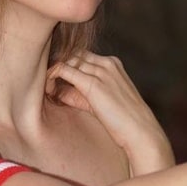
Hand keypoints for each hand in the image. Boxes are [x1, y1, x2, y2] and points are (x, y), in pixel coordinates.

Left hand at [46, 52, 174, 173]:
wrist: (140, 131)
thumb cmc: (123, 121)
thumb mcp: (102, 101)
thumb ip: (81, 93)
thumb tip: (57, 91)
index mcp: (112, 63)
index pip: (82, 55)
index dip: (67, 65)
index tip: (56, 79)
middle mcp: (107, 63)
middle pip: (73, 54)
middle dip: (59, 65)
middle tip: (47, 82)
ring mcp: (101, 71)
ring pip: (67, 60)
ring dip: (53, 71)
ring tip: (46, 88)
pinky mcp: (93, 83)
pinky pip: (64, 70)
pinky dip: (52, 76)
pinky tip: (48, 89)